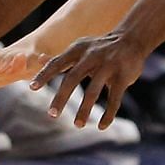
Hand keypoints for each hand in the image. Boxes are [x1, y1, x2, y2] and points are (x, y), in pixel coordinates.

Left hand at [35, 29, 150, 128]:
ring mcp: (109, 66)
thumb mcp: (82, 48)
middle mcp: (92, 56)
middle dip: (61, 97)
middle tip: (52, 114)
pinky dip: (108, 114)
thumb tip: (39, 60)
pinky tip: (102, 126)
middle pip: (73, 78)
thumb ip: (63, 58)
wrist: (133, 39)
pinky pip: (115, 99)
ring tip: (78, 125)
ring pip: (93, 91)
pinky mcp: (124, 77)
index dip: (44, 75)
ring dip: (84, 109)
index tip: (31, 88)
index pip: (57, 62)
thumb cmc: (101, 48)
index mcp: (79, 49)